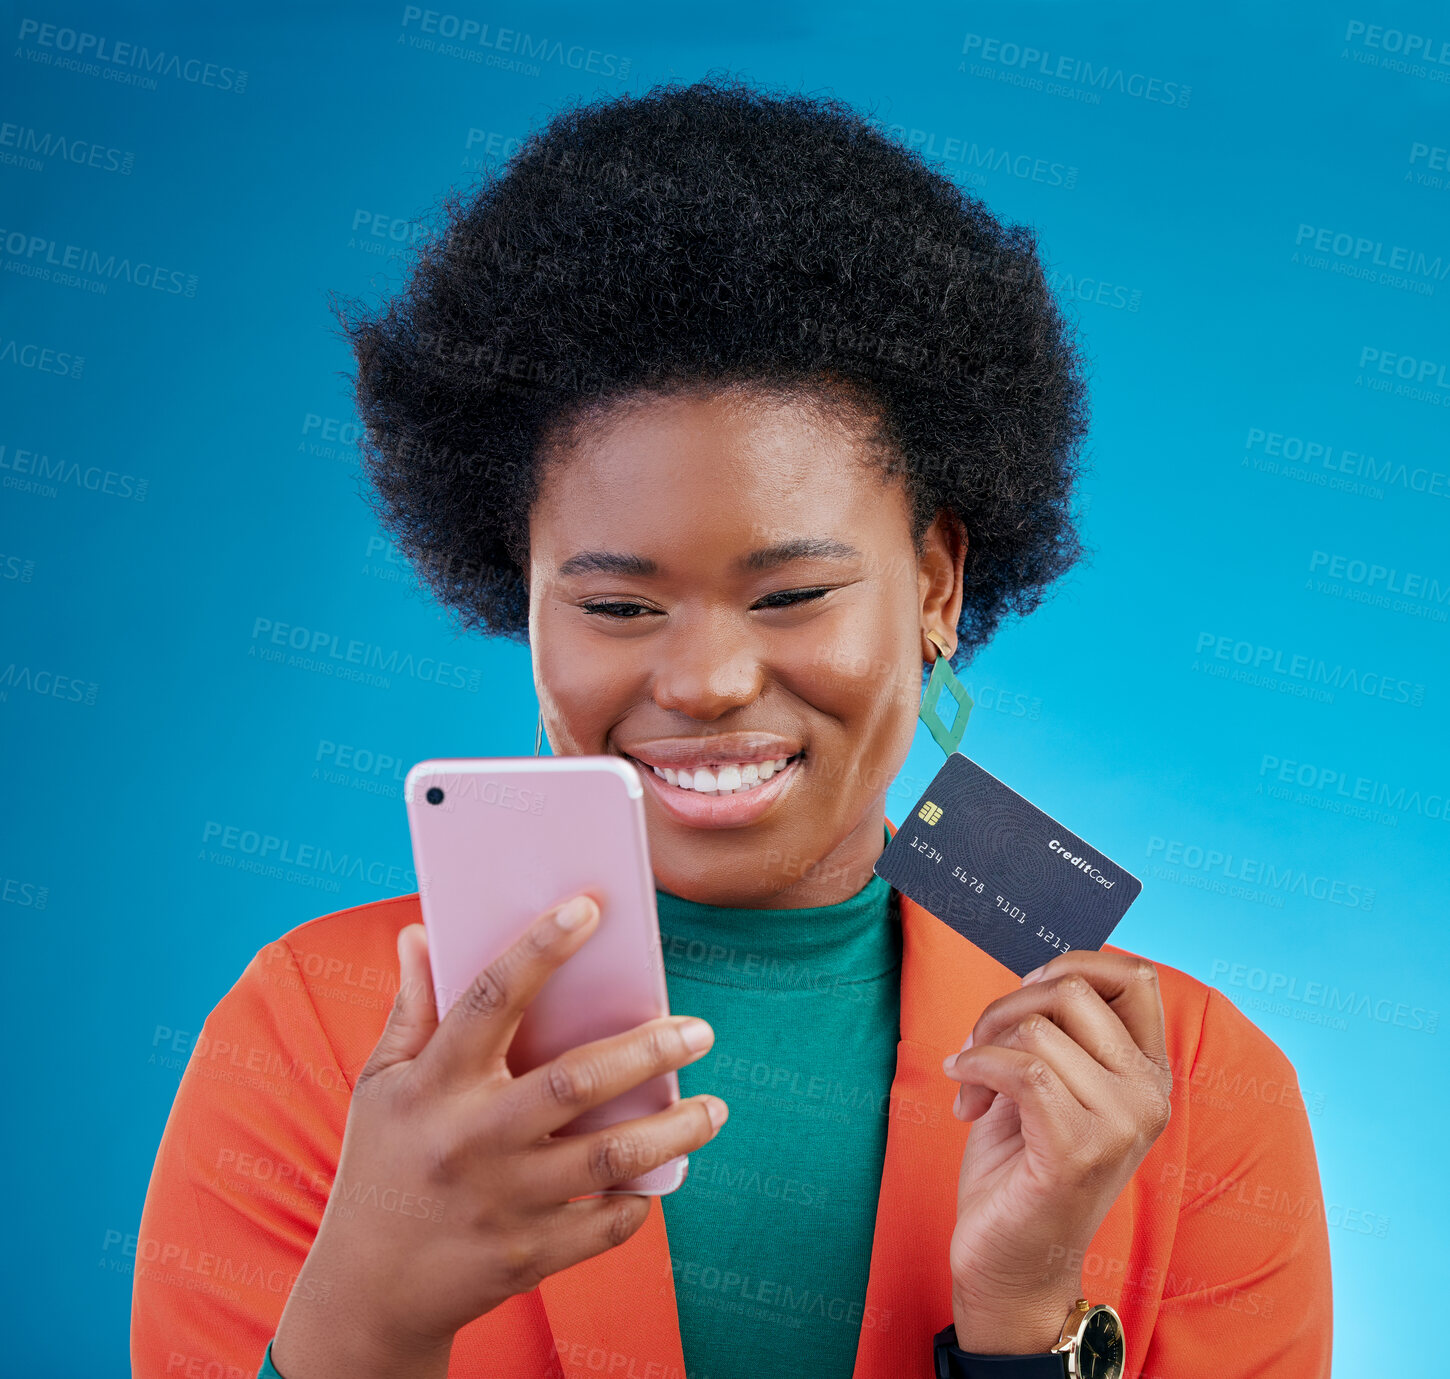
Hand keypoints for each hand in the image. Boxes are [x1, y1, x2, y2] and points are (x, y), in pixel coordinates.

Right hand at [271, 895, 728, 1378]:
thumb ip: (412, 1009)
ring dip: (673, 1131)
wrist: (368, 1288)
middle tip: (700, 1031)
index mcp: (435, 1084)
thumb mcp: (380, 1083)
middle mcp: (471, 1138)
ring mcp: (502, 1200)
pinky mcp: (526, 1255)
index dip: (539, 949)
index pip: (491, 1000)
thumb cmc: (383, 1162)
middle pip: (573, 1083)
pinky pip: (603, 1226)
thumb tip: (420, 933)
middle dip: (647, 1052)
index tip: (588, 909)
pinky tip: (663, 1176)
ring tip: (714, 1109)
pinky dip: (639, 1202)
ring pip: (607, 1158)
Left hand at [941, 951, 1170, 1353]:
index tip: (1025, 997)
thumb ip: (1056, 1030)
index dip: (1071, 964)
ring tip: (973, 1086)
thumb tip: (1037, 974)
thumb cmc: (1020, 1168)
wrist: (1009, 1262)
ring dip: (984, 1046)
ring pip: (1039, 1028)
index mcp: (1147, 1073)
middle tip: (980, 1047)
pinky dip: (976, 1069)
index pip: (1136, 976)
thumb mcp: (1046, 1083)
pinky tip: (965, 1098)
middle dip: (1006, 1006)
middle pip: (1074, 989)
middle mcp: (1148, 1094)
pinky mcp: (1080, 1150)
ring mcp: (1122, 1123)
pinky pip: (1021, 1070)